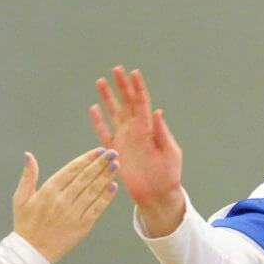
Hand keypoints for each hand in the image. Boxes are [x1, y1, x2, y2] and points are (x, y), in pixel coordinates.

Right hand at [12, 148, 118, 263]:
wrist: (31, 252)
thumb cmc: (25, 224)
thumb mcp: (21, 198)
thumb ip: (28, 176)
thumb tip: (29, 155)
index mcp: (48, 190)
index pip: (72, 169)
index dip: (87, 159)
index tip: (99, 151)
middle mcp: (62, 200)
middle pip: (86, 178)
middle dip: (101, 164)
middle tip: (113, 153)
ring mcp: (73, 213)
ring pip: (93, 191)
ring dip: (106, 177)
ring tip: (116, 166)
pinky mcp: (81, 227)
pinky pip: (96, 209)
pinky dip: (105, 198)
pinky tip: (113, 187)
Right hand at [89, 66, 184, 235]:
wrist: (157, 194)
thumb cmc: (168, 173)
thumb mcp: (170, 152)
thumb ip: (163, 133)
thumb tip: (158, 112)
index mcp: (149, 128)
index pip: (142, 102)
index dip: (137, 87)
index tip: (133, 71)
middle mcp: (135, 129)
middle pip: (126, 102)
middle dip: (121, 86)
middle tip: (116, 69)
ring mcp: (124, 139)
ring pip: (113, 113)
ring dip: (107, 98)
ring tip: (100, 81)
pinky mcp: (115, 151)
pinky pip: (104, 133)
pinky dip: (98, 122)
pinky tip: (93, 109)